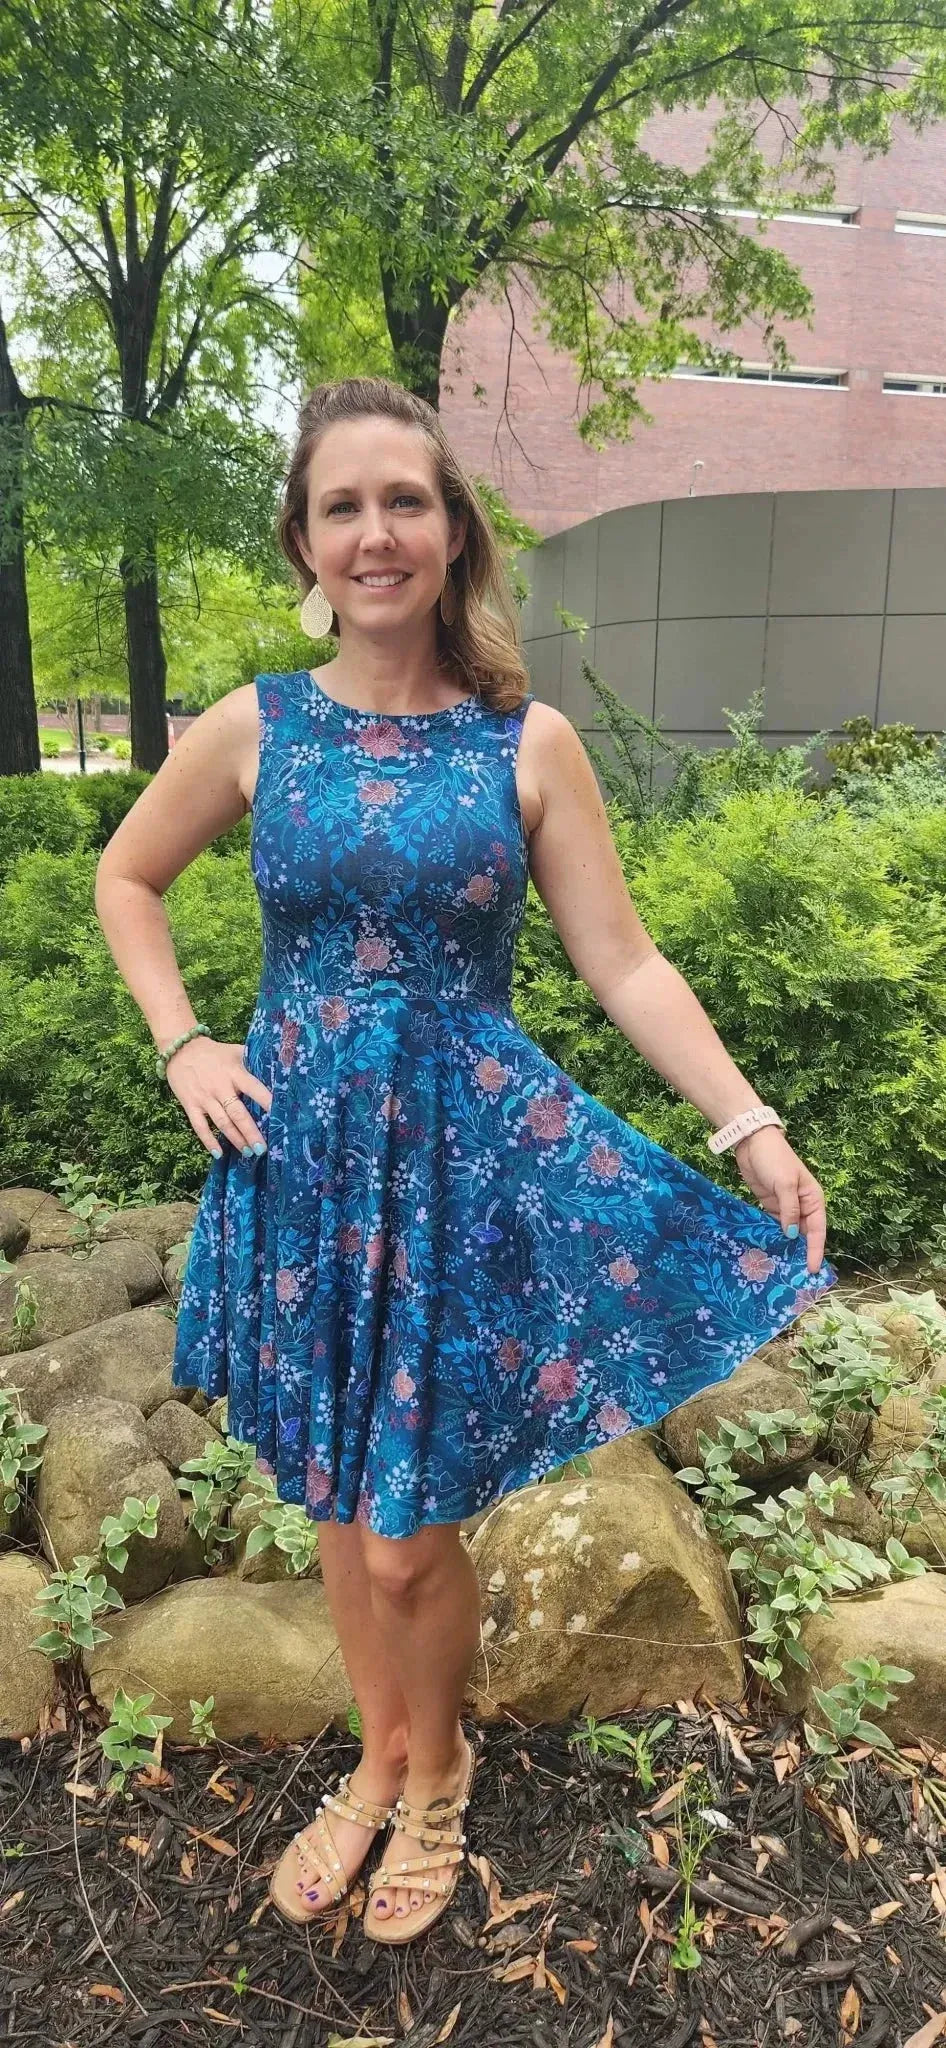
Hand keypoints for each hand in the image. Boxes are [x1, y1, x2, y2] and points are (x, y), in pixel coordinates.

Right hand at [164, 1037, 273, 1159]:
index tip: (280, 1117)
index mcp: (234, 1073)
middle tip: (263, 1148)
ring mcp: (204, 1097)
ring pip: (222, 1122)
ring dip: (235, 1139)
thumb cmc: (214, 1053)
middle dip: (251, 1132)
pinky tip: (218, 1153)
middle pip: (238, 1113)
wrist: (181, 1049)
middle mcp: (220, 1087)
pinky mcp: (190, 1105)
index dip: (267, 1102)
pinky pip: (199, 1126)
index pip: (254, 1089)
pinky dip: (208, 1141)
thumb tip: (278, 1072)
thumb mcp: (235, 1052)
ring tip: (248, 1153)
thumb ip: (252, 1062)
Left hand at [732, 1126, 827, 1276]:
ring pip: (789, 1233)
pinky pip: (774, 1226)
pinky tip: (769, 1251)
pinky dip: (773, 1237)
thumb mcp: (784, 1184)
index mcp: (813, 1199)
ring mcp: (786, 1207)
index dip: (815, 1250)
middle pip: (805, 1234)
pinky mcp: (770, 1206)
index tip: (812, 1269)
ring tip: (782, 1269)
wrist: (752, 1142)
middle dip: (801, 1253)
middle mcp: (802, 1205)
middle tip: (796, 1276)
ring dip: (787, 1247)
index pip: (817, 1230)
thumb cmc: (774, 1159)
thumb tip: (792, 1234)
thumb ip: (789, 1210)